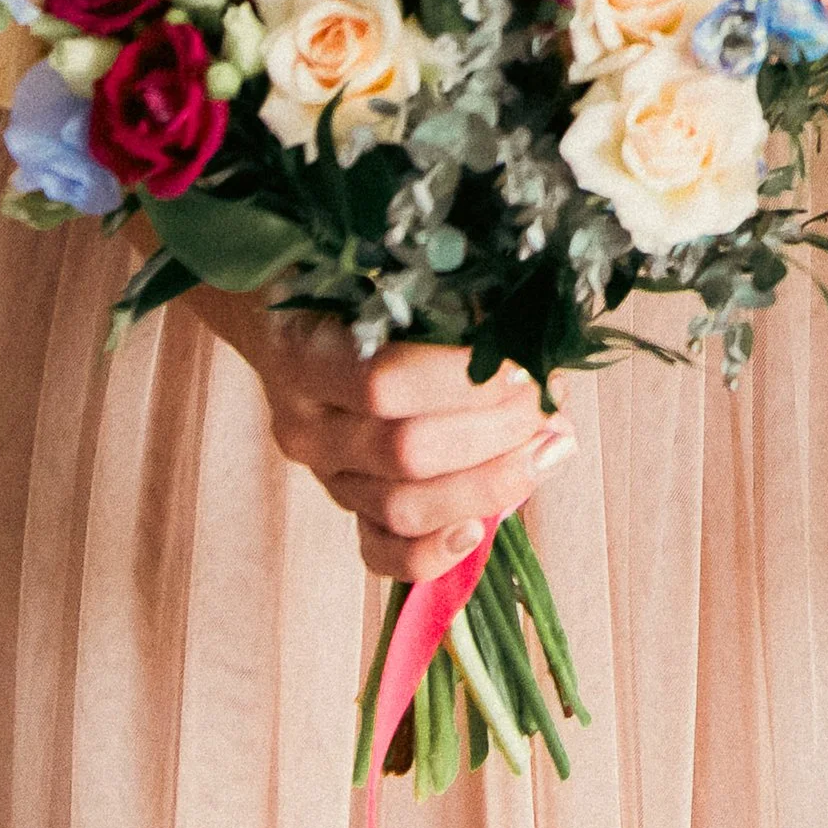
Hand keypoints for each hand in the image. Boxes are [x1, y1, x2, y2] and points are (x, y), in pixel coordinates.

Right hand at [198, 292, 578, 581]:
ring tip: (548, 447)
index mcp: (304, 354)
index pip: (383, 382)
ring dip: (490, 484)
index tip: (525, 360)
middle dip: (496, 431)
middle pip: (404, 453)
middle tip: (548, 400)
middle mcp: (308, 424)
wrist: (279, 316)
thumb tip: (536, 347)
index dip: (464, 380)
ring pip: (401, 509)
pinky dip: (435, 552)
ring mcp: (324, 474)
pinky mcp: (345, 508)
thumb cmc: (352, 284)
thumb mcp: (384, 274)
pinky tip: (480, 530)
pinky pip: (382, 554)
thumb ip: (449, 303)